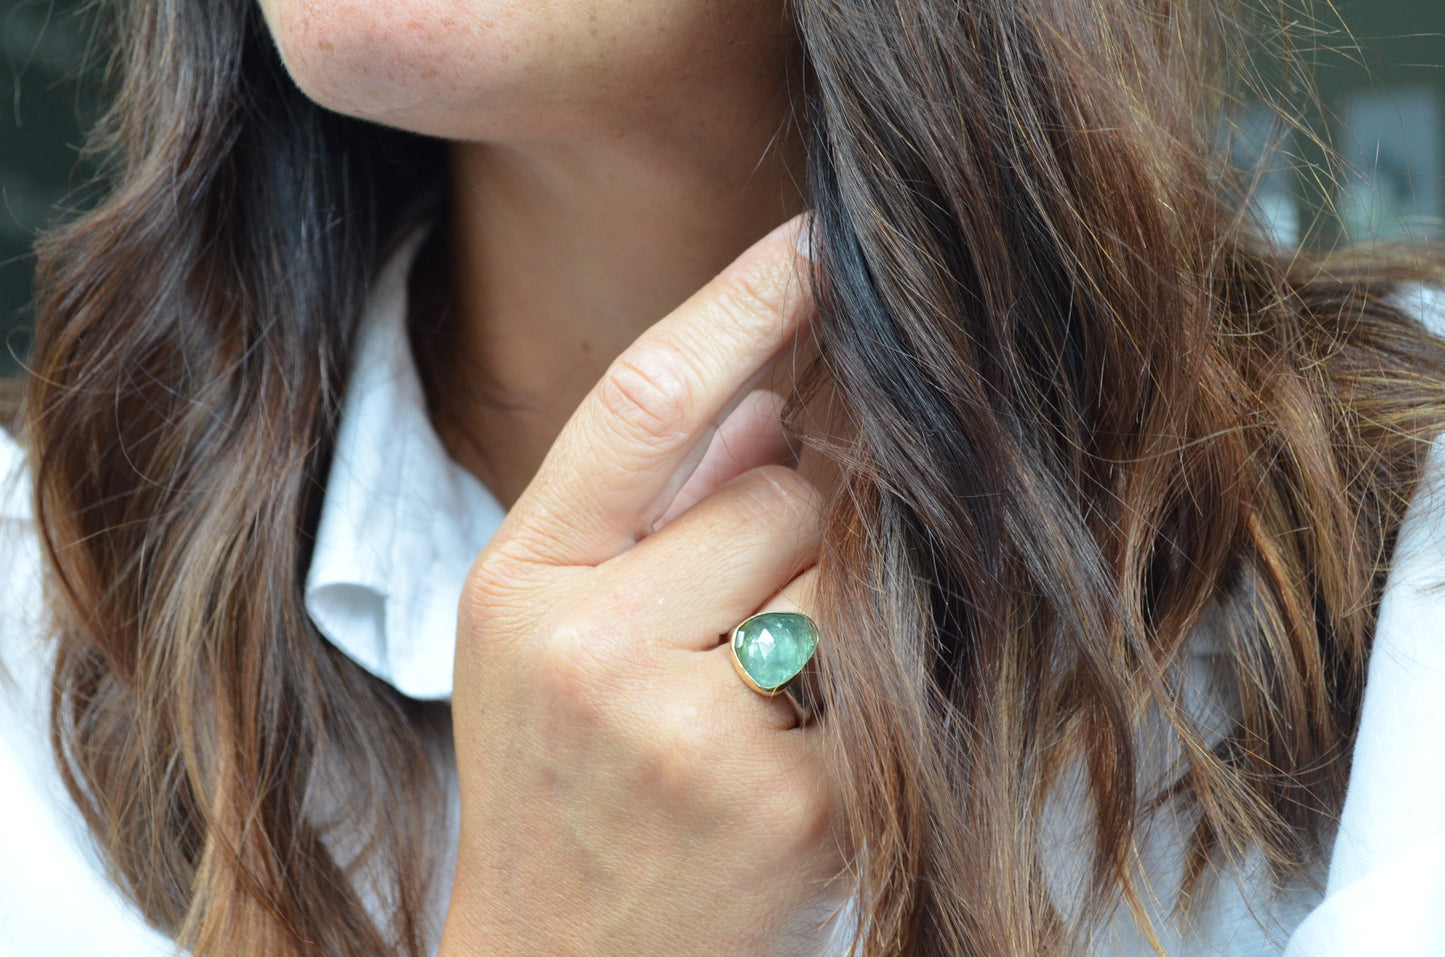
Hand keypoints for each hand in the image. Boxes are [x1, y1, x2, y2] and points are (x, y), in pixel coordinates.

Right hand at [440, 217, 844, 956]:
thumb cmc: (557, 791)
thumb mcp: (546, 636)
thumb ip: (644, 508)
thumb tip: (768, 397)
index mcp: (521, 584)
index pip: (648, 397)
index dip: (746, 299)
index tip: (821, 237)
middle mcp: (593, 650)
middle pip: (789, 487)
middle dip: (809, 519)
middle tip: (762, 602)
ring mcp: (695, 735)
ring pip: (852, 568)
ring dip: (846, 594)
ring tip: (773, 683)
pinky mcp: (795, 810)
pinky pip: (890, 674)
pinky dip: (879, 683)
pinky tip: (814, 742)